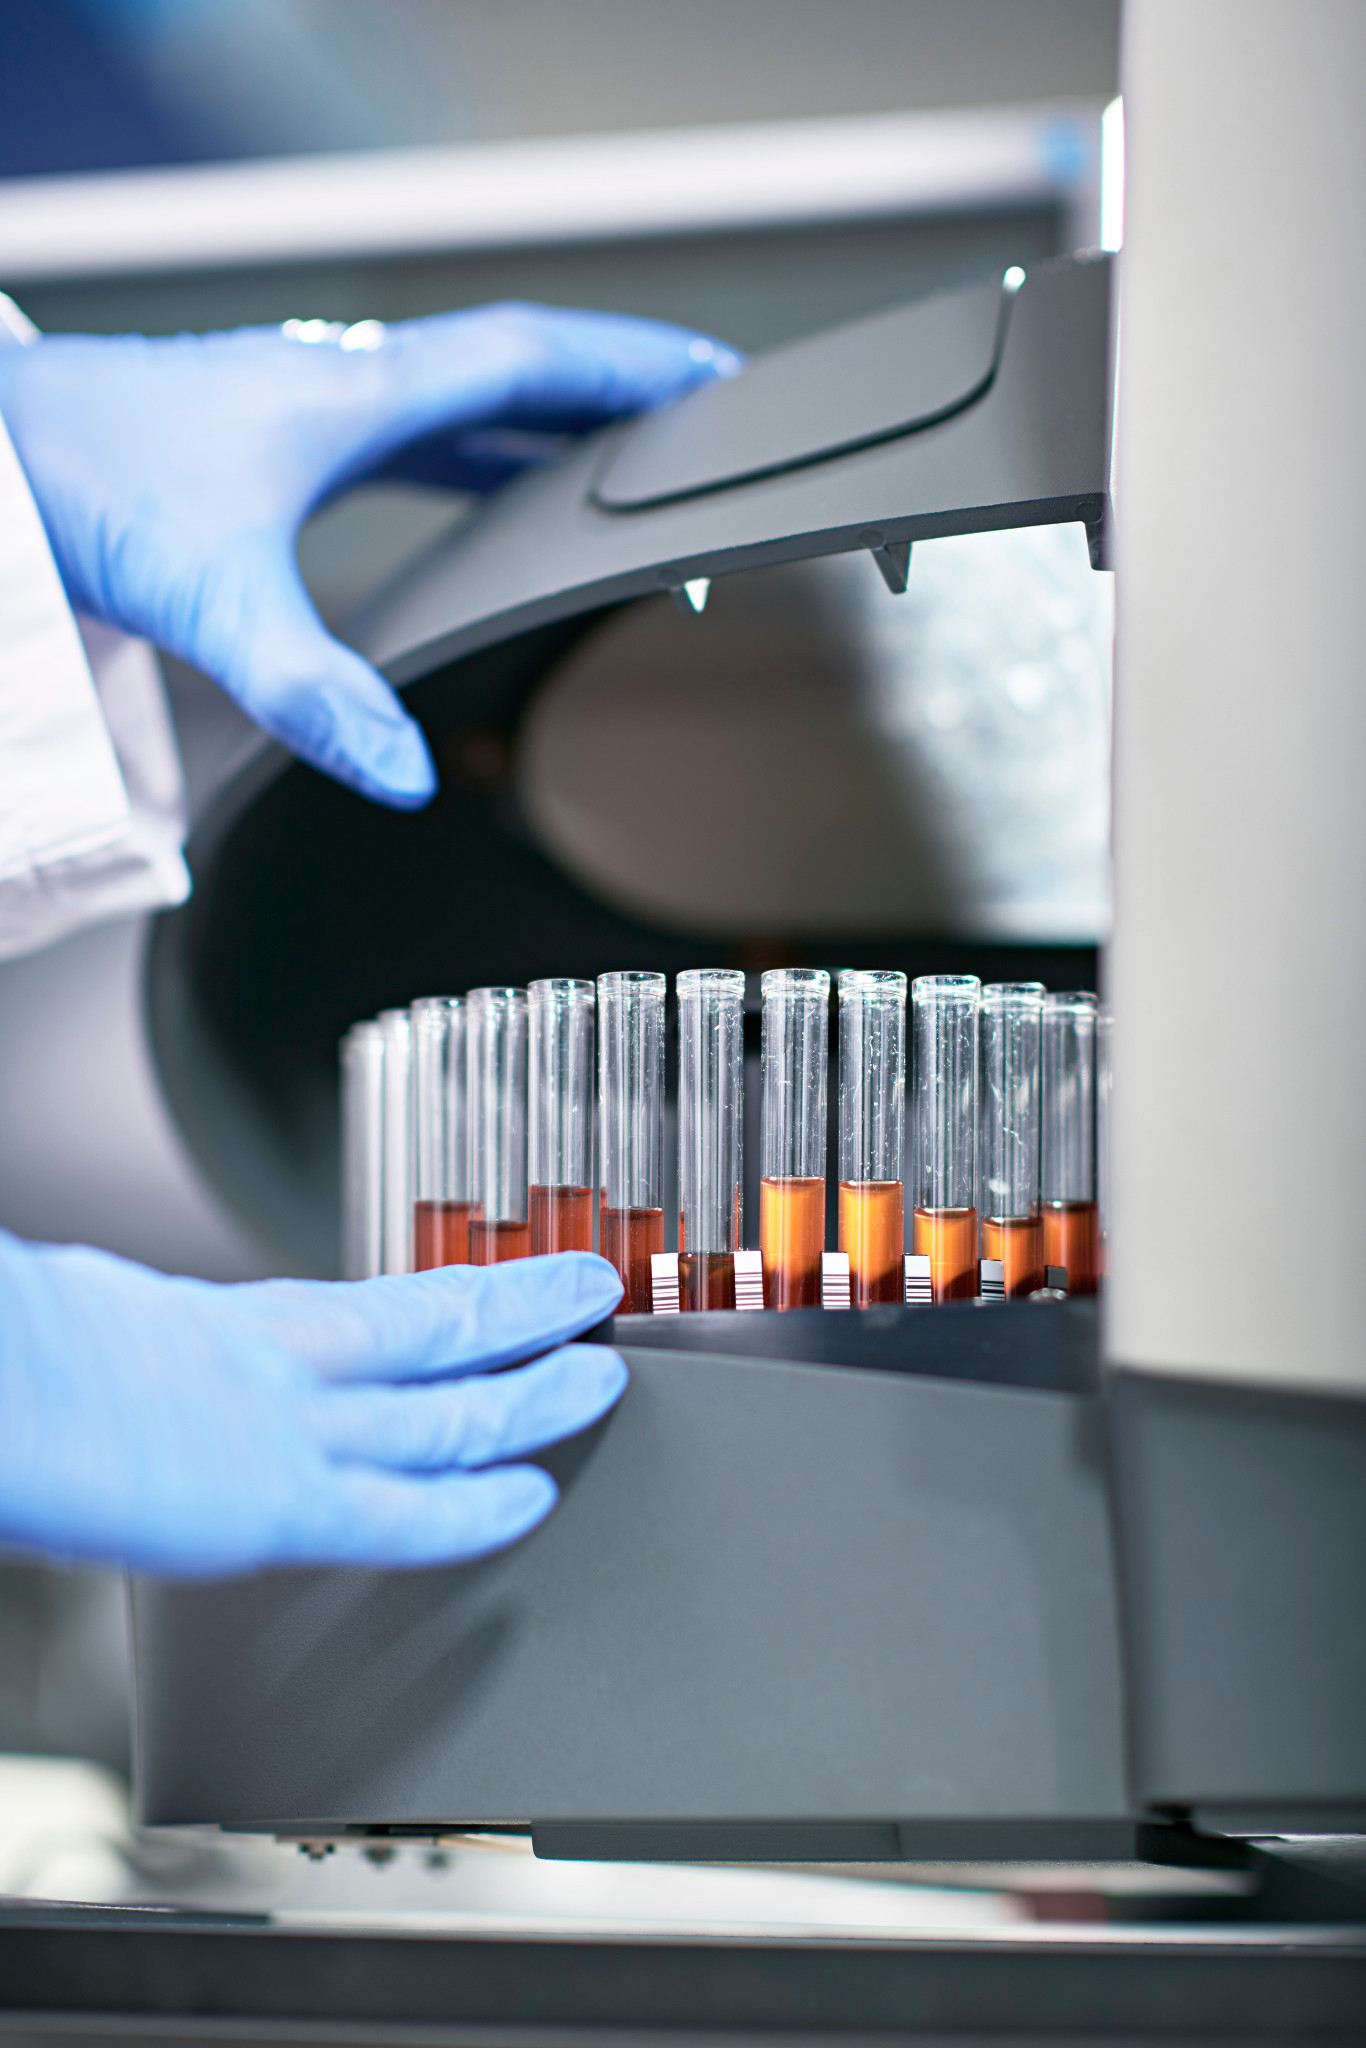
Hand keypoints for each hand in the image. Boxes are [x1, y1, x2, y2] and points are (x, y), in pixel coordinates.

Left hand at [0, 304, 738, 806]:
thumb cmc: (79, 481)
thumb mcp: (211, 598)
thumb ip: (311, 692)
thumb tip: (398, 769)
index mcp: (359, 391)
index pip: (534, 356)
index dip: (636, 365)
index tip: (715, 378)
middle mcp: (345, 381)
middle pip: (517, 371)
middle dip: (614, 397)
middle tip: (692, 428)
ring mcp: (310, 403)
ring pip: (464, 400)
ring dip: (547, 426)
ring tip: (615, 466)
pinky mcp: (276, 436)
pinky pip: (412, 432)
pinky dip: (472, 456)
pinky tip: (477, 498)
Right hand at [0, 1231, 624, 1576]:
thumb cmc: (17, 1350)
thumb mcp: (98, 1313)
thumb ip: (147, 1340)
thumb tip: (121, 1343)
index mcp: (236, 1320)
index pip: (377, 1307)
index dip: (454, 1298)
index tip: (502, 1287)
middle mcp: (282, 1362)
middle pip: (438, 1328)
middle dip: (525, 1313)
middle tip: (590, 1294)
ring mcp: (291, 1430)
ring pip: (446, 1410)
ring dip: (533, 1394)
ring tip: (599, 1377)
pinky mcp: (278, 1502)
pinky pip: (402, 1514)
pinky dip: (471, 1510)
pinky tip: (528, 1500)